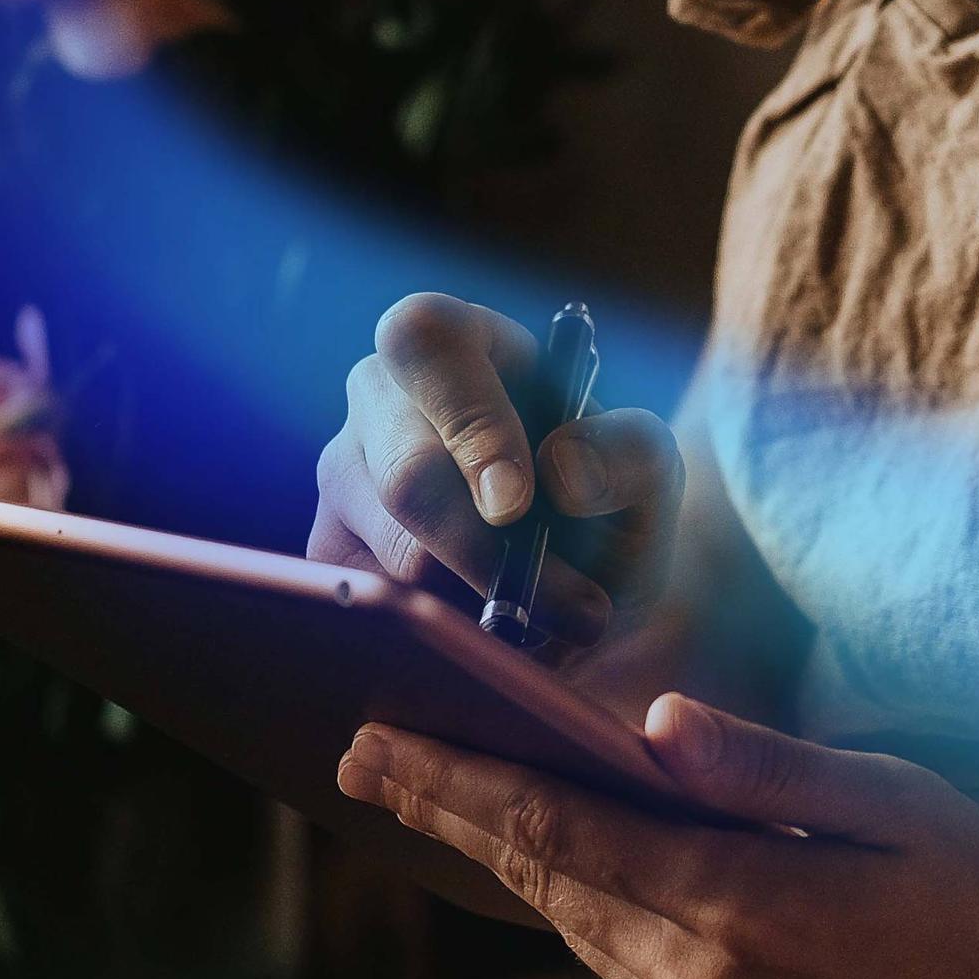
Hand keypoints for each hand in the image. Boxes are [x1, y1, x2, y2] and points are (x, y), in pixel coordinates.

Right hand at [306, 292, 680, 653]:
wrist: (586, 580)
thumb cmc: (607, 503)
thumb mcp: (649, 471)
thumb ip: (631, 452)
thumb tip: (564, 473)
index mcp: (456, 344)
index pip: (428, 342)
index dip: (469, 421)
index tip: (517, 505)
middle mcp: (380, 398)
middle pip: (403, 473)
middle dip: (482, 553)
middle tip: (555, 605)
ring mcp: (344, 477)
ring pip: (386, 558)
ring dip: (474, 607)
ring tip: (541, 623)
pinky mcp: (330, 557)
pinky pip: (371, 608)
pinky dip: (440, 636)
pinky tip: (486, 633)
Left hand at [334, 695, 978, 978]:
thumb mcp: (896, 803)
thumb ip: (769, 769)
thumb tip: (655, 728)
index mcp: (737, 907)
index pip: (559, 832)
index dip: (455, 785)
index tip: (373, 744)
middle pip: (544, 879)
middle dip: (452, 811)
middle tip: (365, 755)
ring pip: (577, 923)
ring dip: (513, 856)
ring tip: (443, 791)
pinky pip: (620, 961)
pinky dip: (578, 901)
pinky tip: (562, 859)